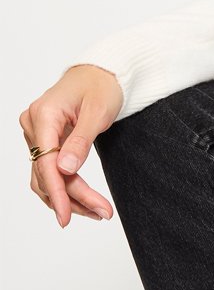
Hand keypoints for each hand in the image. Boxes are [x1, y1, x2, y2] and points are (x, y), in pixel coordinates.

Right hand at [20, 64, 123, 227]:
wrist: (101, 72)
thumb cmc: (102, 85)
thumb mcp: (98, 111)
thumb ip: (81, 141)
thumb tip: (65, 170)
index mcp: (44, 114)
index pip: (46, 162)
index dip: (57, 193)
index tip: (66, 217)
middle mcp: (34, 124)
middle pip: (47, 173)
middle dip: (73, 197)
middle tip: (103, 213)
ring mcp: (36, 133)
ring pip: (46, 176)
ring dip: (69, 197)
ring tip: (98, 211)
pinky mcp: (44, 140)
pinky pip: (49, 169)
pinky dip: (65, 186)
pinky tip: (84, 201)